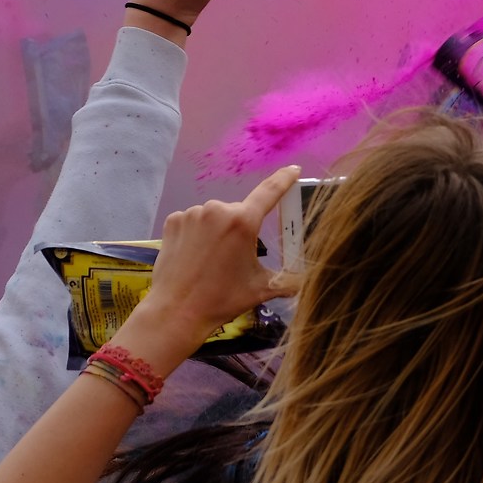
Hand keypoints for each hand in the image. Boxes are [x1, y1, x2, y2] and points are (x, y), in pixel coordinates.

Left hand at [126, 164, 298, 369]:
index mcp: (243, 222)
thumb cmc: (222, 299)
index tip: (293, 169)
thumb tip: (308, 280)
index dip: (284, 178)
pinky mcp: (173, 221)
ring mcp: (192, 214)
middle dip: (242, 229)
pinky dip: (197, 233)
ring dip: (218, 231)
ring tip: (211, 260)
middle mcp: (217, 210)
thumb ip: (289, 279)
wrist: (176, 312)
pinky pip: (193, 221)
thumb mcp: (262, 288)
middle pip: (239, 212)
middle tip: (236, 258)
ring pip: (215, 217)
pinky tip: (193, 254)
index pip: (270, 191)